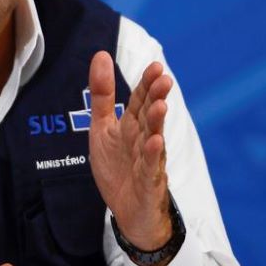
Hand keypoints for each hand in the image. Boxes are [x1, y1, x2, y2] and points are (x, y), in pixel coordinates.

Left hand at [87, 51, 172, 254]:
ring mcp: (148, 162)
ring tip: (160, 106)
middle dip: (156, 97)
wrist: (128, 212)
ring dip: (157, 122)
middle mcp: (143, 140)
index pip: (141, 100)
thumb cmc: (118, 166)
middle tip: (164, 79)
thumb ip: (102, 94)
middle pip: (150, 115)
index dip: (147, 84)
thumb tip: (101, 54)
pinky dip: (152, 156)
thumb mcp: (102, 128)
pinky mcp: (148, 184)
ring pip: (153, 139)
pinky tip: (156, 142)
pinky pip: (150, 169)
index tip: (156, 66)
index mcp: (132, 125)